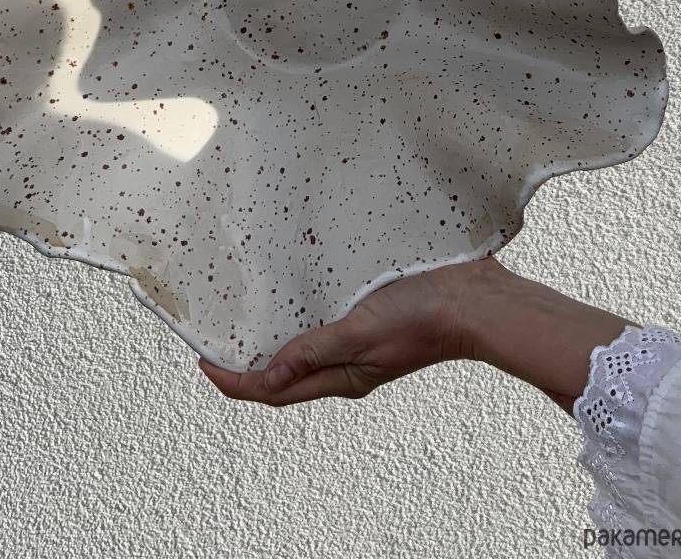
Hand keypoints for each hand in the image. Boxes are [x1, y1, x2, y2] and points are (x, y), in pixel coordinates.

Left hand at [199, 255, 637, 412]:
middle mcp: (348, 363)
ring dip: (275, 340)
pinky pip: (328, 324)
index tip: (203, 364)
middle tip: (218, 341)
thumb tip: (264, 376)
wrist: (478, 300)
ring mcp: (361, 341)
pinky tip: (297, 291)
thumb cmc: (424, 318)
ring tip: (248, 317)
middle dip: (249, 364)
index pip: (274, 390)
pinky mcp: (374, 317)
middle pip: (286, 373)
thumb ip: (313, 351)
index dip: (235, 381)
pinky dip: (304, 317)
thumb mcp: (360, 334)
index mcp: (342, 375)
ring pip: (306, 349)